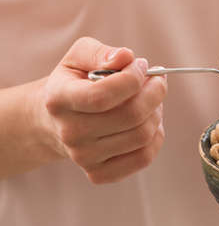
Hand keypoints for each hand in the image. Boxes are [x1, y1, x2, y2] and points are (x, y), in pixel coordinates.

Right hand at [36, 37, 166, 183]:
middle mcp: (70, 132)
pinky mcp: (99, 173)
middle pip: (131, 116)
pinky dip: (156, 136)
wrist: (54, 119)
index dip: (132, 78)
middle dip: (155, 92)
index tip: (141, 65)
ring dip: (157, 111)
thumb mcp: (79, 56)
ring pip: (142, 135)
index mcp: (60, 99)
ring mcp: (83, 157)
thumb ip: (101, 52)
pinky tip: (148, 120)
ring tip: (151, 98)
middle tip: (156, 80)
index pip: (103, 96)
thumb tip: (125, 57)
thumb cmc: (75, 81)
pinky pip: (144, 157)